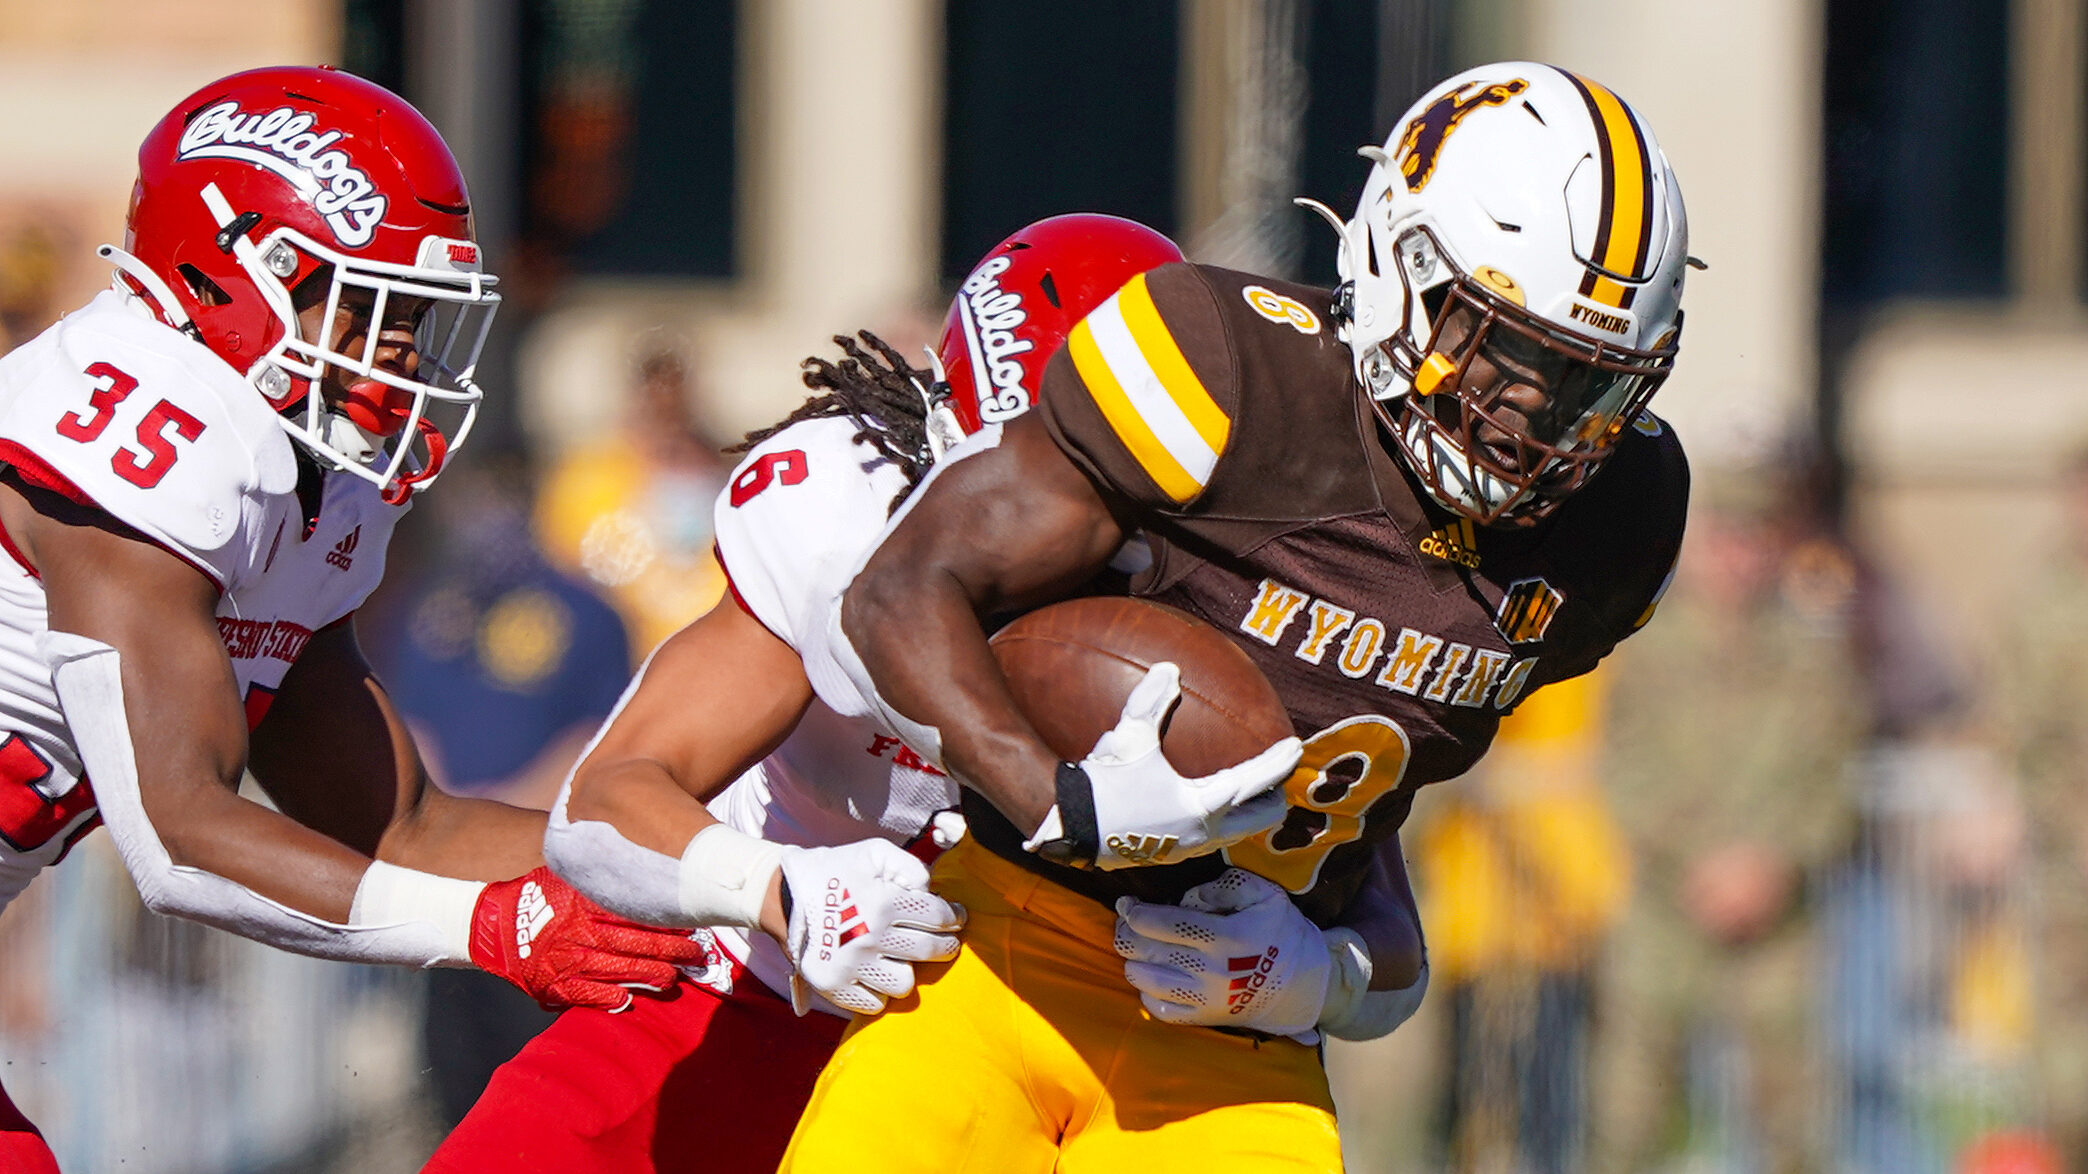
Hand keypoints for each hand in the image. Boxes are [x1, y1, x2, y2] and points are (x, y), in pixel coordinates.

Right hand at [470, 866, 712, 1011]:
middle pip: (636, 942)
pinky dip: (608, 997)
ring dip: (650, 975)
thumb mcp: (565, 879)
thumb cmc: (534, 898)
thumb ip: (596, 881)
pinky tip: (629, 1000)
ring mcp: (568, 961)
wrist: (490, 925)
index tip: (692, 923)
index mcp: (584, 903)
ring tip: (674, 978)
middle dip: (672, 950)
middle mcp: (580, 932)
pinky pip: (587, 994)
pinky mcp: (554, 985)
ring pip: (619, 969)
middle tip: (699, 954)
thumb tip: (638, 868)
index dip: (666, 920)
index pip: (635, 912)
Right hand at [778, 839, 965, 1014]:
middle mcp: (870, 937)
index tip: (956, 917)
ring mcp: (851, 965)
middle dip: (946, 945)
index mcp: (883, 902)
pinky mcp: (833, 987)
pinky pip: (875, 1004)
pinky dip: (879, 992)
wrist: (781, 895)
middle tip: (945, 941)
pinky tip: (875, 973)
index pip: (938, 916)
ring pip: (904, 984)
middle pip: (930, 951)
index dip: (954, 916)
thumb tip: (932, 894)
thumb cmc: (834, 872)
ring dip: (907, 970)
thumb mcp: (872, 852)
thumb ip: (909, 867)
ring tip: (900, 958)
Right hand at [1026, 662, 1298, 868]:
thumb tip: (1170, 668)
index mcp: (1201, 807)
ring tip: (1248, 791)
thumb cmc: (1103, 787)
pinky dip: (1221, 820)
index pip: (1253, 783)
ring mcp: (1188, 848)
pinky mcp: (1170, 854)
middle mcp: (1202, 834)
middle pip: (1258, 819)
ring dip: (1247, 812)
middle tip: (1277, 777)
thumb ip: (1149, 703)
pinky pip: (1211, 837)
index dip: (1276, 763)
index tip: (1295, 747)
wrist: (1071, 830)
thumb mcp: (1127, 741)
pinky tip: (1202, 803)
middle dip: (1273, 798)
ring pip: (1235, 832)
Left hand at [1113, 868, 1331, 1041]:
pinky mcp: (1205, 1019)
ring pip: (1145, 981)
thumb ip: (1223, 886)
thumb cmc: (1282, 933)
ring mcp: (1205, 999)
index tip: (1127, 903)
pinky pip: (1160, 1010)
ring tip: (1139, 948)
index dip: (1135, 912)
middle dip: (1126, 932)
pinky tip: (1153, 977)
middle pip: (1145, 952)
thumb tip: (1186, 898)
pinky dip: (1147, 992)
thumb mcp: (1264, 894)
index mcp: (1224, 937)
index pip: (1163, 924)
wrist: (1307, 985)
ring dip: (1133, 960)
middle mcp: (1210, 971)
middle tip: (1127, 921)